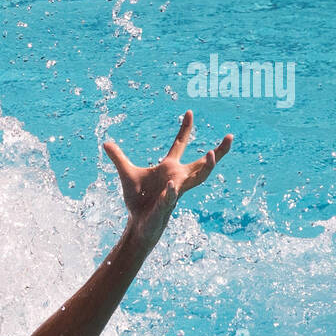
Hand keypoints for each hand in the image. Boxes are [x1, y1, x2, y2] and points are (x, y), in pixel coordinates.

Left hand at [103, 111, 232, 251]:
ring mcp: (175, 192)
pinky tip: (171, 184)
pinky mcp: (166, 206)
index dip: (185, 129)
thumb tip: (105, 142)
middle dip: (218, 152)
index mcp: (169, 167)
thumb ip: (118, 158)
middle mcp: (177, 178)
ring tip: (211, 153)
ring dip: (206, 168)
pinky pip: (171, 197)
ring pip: (197, 179)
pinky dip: (171, 191)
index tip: (189, 112)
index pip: (180, 145)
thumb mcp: (126, 174)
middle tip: (230, 137)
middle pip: (203, 164)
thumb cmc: (138, 200)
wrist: (138, 224)